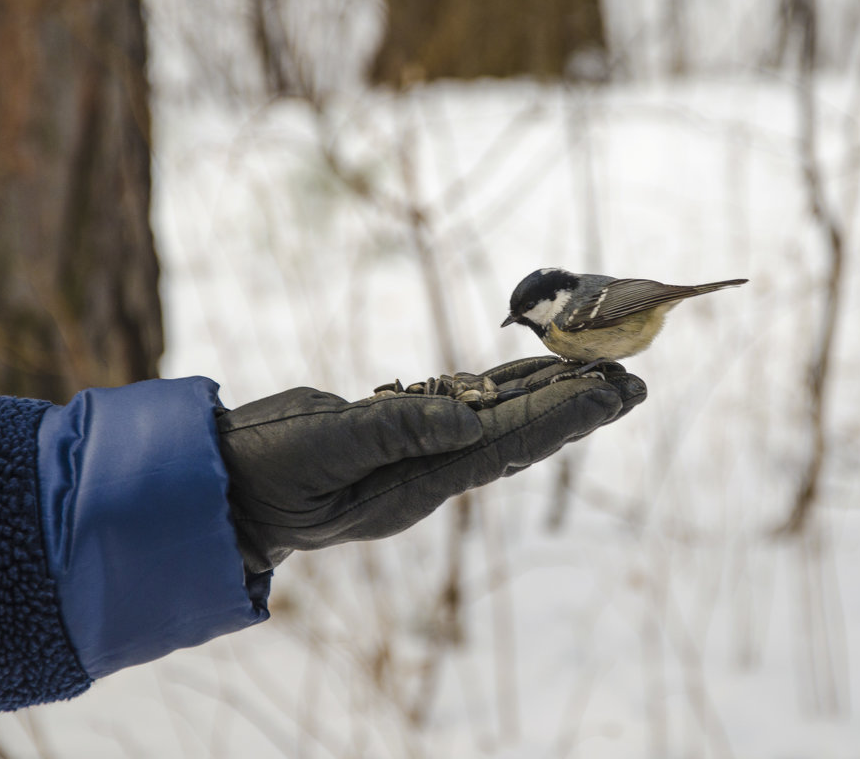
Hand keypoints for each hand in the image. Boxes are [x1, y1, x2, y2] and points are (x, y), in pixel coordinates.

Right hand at [218, 357, 644, 572]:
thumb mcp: (325, 450)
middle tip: (633, 381)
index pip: (507, 445)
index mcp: (417, 486)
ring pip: (498, 418)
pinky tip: (533, 373)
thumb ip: (394, 432)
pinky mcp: (399, 432)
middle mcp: (430, 472)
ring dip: (549, 394)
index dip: (561, 416)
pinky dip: (502, 388)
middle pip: (519, 434)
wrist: (226, 487)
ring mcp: (417, 454)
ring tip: (600, 371)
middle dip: (576, 406)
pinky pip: (464, 406)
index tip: (611, 393)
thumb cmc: (267, 474)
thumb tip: (468, 419)